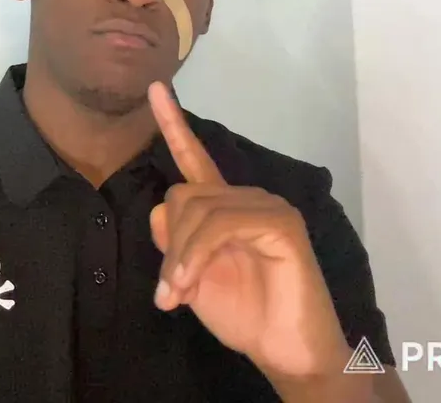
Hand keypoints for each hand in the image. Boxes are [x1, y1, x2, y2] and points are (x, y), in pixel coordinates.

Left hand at [147, 81, 351, 382]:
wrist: (286, 351)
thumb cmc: (245, 315)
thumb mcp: (194, 276)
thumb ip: (175, 241)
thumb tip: (159, 209)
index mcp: (226, 208)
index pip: (194, 159)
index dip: (173, 125)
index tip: (154, 88)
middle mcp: (248, 198)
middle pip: (182, 196)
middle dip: (169, 246)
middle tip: (170, 292)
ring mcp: (268, 207)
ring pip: (197, 210)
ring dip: (179, 257)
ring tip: (178, 295)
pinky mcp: (280, 223)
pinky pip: (221, 224)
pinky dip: (196, 254)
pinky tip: (192, 283)